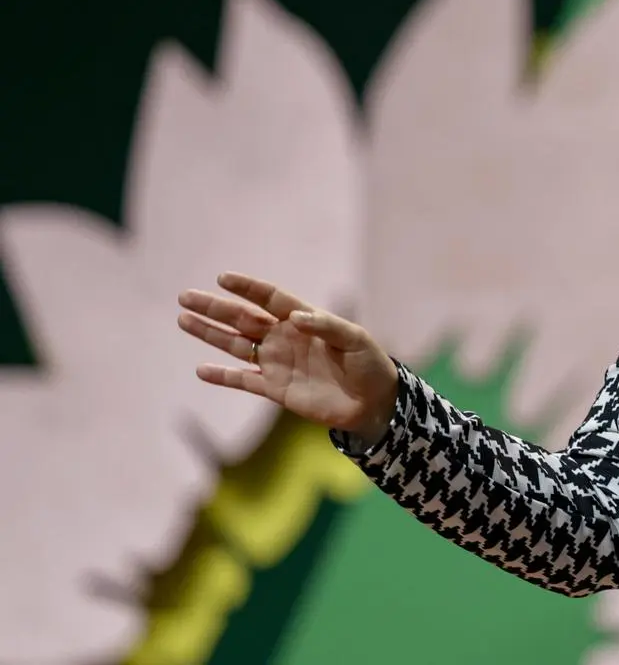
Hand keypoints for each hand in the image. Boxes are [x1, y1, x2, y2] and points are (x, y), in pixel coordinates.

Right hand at [178, 272, 398, 442]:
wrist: (373, 402)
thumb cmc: (368, 363)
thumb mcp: (354, 339)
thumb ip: (325, 326)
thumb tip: (295, 318)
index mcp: (304, 319)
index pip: (269, 298)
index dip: (247, 288)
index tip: (223, 278)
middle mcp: (284, 338)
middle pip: (243, 319)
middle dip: (214, 308)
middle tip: (185, 296)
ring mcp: (277, 363)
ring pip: (236, 346)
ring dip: (210, 334)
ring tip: (183, 320)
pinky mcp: (275, 390)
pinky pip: (244, 381)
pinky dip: (223, 377)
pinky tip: (201, 370)